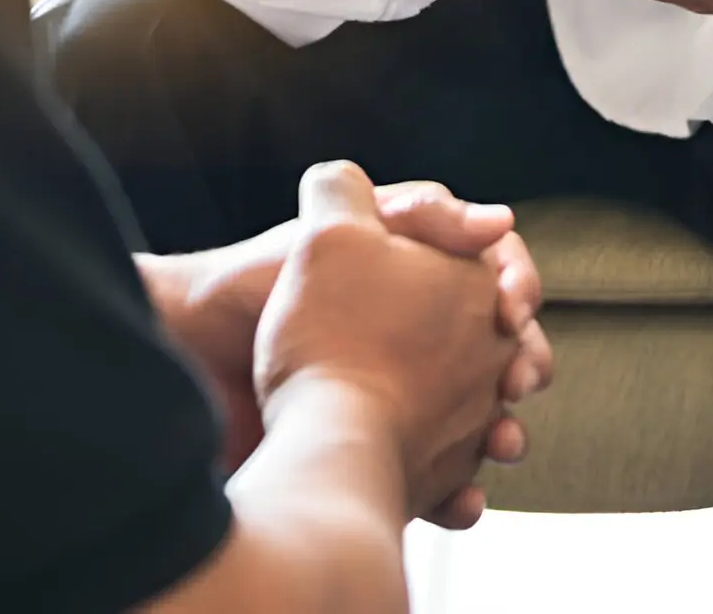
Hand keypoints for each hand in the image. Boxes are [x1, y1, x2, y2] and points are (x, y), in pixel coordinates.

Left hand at [142, 185, 550, 492]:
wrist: (190, 363)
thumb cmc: (252, 288)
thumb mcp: (330, 233)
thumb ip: (417, 216)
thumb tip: (501, 218)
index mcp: (412, 260)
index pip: (491, 263)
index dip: (516, 280)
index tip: (510, 306)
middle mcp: (418, 317)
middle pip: (500, 336)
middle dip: (522, 356)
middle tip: (518, 378)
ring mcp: (406, 380)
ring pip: (482, 404)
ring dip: (502, 424)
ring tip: (502, 440)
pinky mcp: (387, 437)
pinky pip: (442, 466)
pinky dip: (460, 484)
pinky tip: (461, 496)